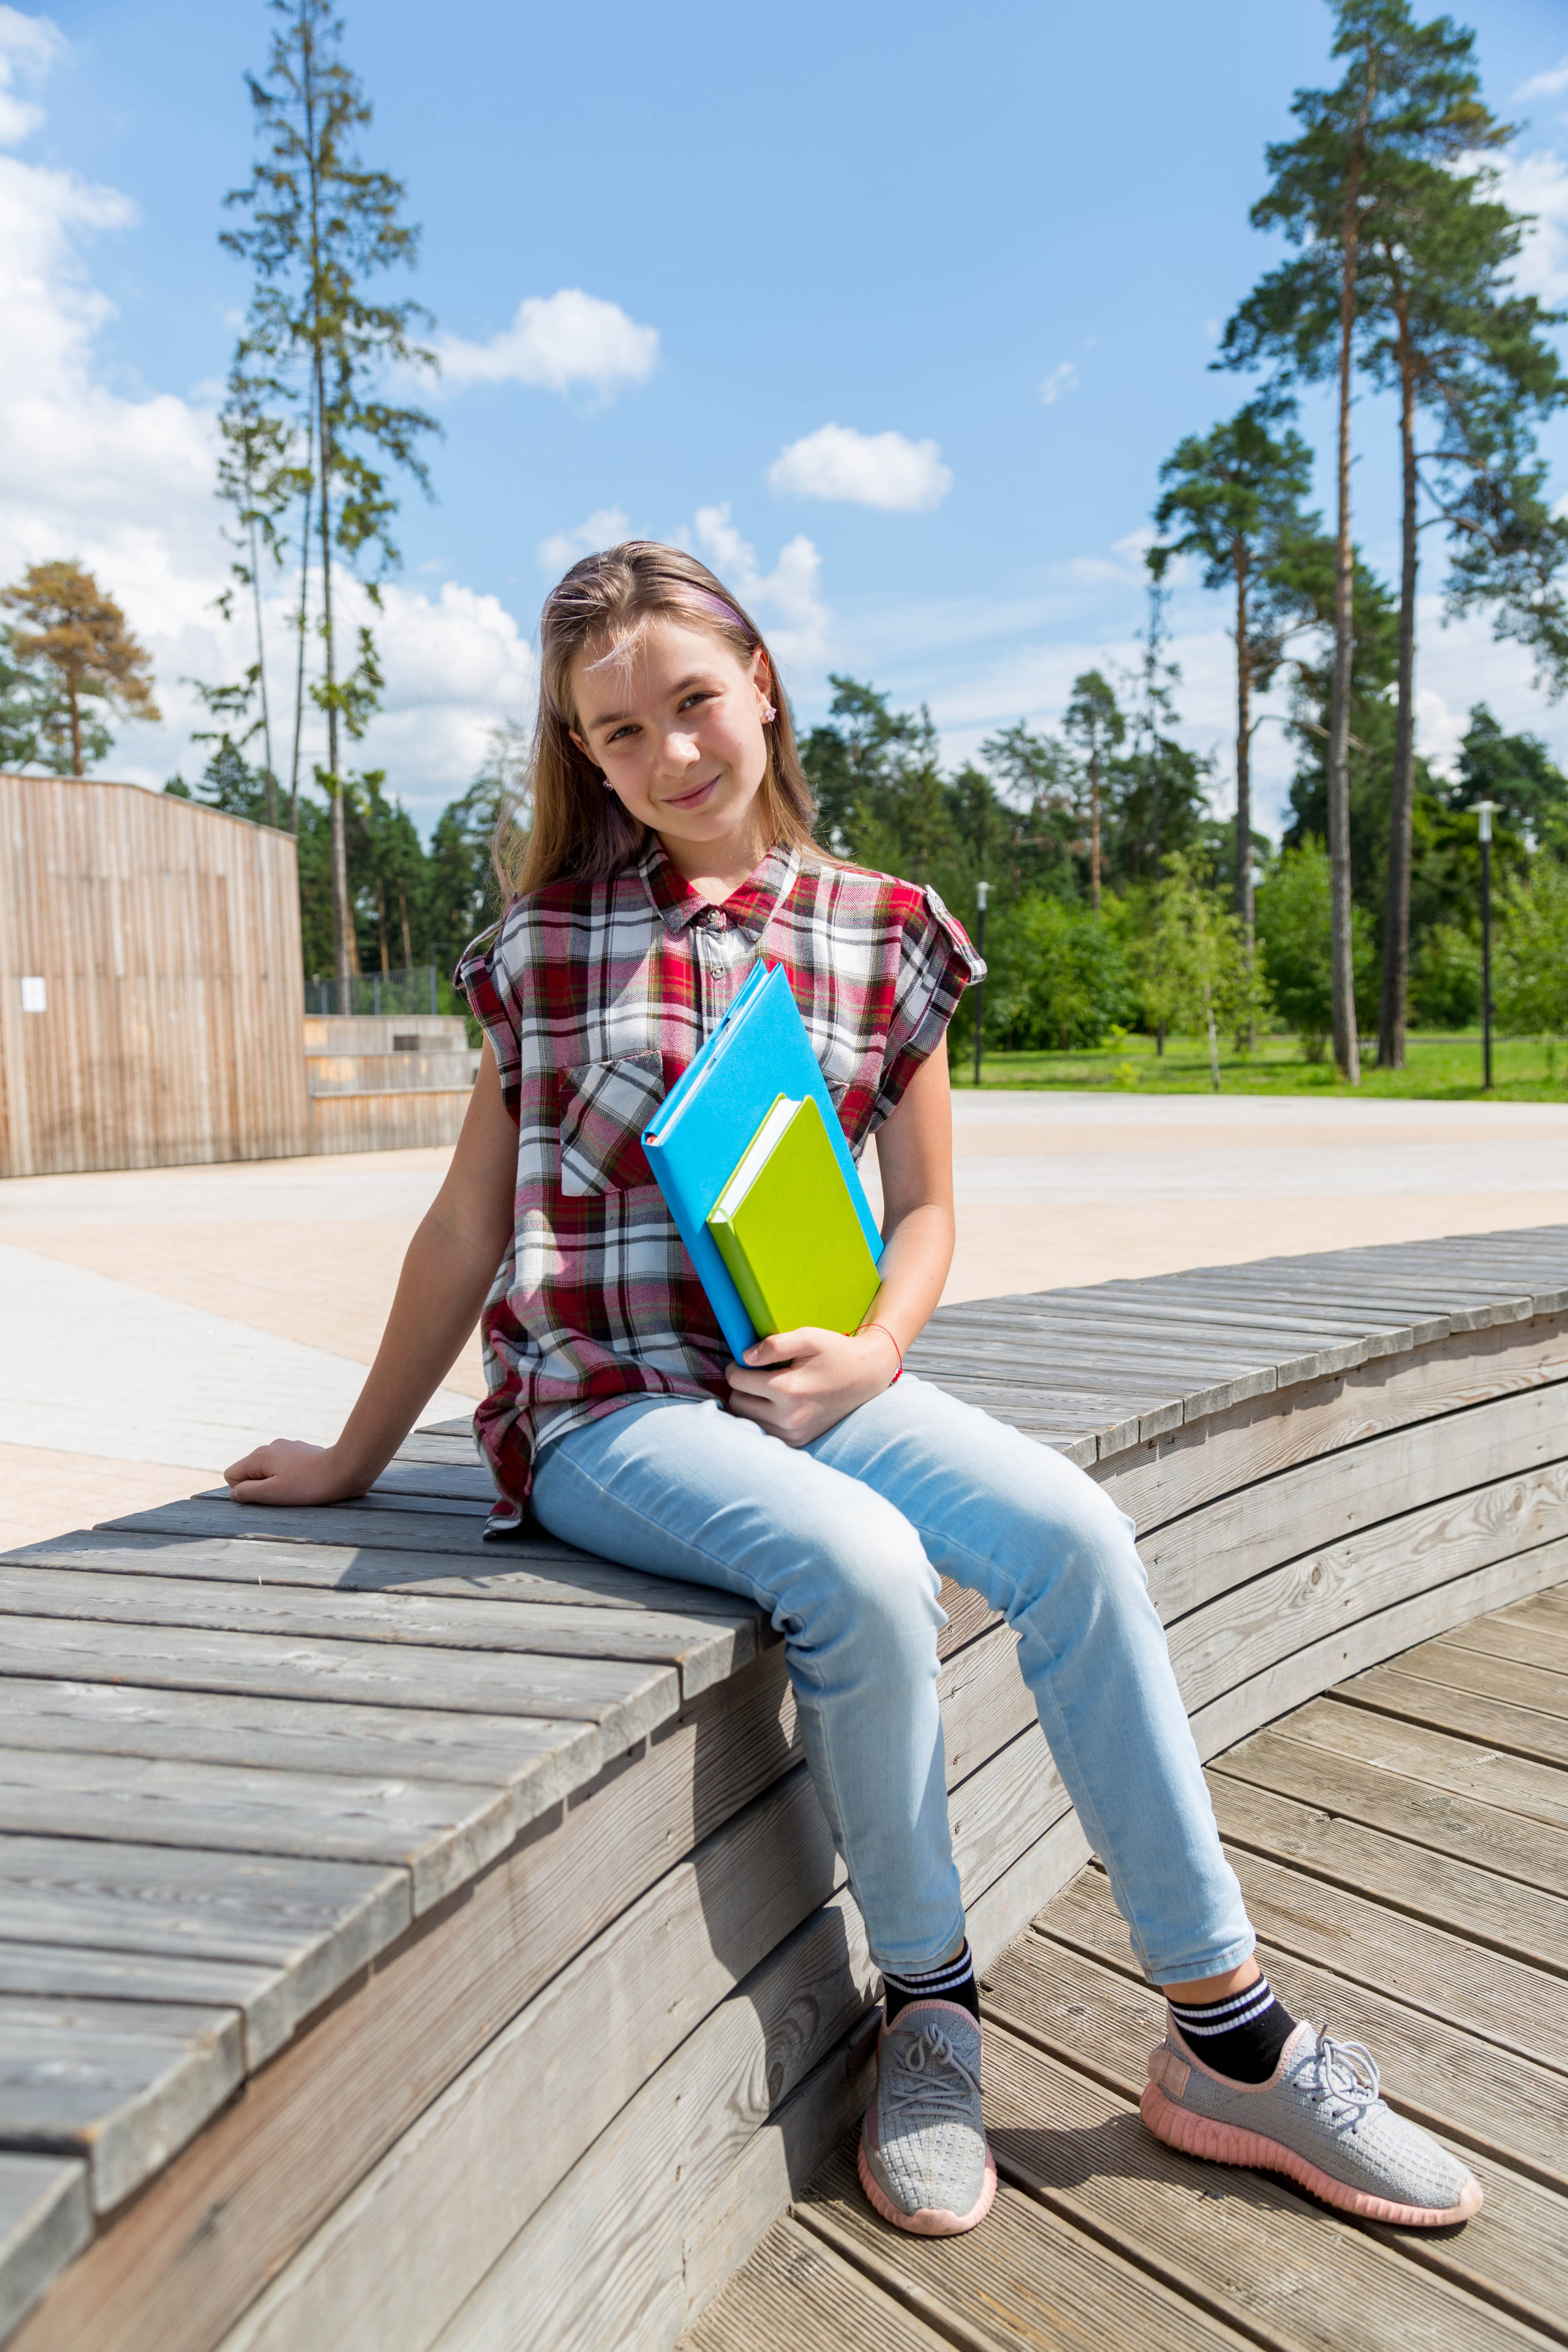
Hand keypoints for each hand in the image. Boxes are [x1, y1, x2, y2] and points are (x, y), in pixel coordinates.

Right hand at [223, 1438, 369, 1507]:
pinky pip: (286, 1468)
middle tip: (284, 1493)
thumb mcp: (273, 1493)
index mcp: (259, 1455)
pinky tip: (308, 1482)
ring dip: (278, 1483)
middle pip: (251, 1472)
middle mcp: (271, 1447)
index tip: (266, 1495)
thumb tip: (234, 1493)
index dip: (244, 1490)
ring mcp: (288, 1447)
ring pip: (270, 1470)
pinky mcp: (303, 1452)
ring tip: (298, 1488)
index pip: (232, 1475)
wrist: (345, 1468)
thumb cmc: (309, 1484)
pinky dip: (293, 1477)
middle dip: (262, 1487)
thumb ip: (247, 1493)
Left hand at [724, 1326, 900, 1447]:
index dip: (736, 1367)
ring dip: (750, 1404)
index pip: (736, 1381)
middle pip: (737, 1403)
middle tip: (755, 1375)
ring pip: (747, 1421)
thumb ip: (774, 1344)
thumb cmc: (836, 1352)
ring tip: (765, 1390)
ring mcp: (794, 1433)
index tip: (745, 1361)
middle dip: (741, 1387)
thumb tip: (745, 1357)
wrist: (867, 1376)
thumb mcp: (808, 1337)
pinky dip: (763, 1419)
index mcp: (788, 1390)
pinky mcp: (799, 1442)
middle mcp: (789, 1417)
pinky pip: (764, 1433)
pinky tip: (774, 1405)